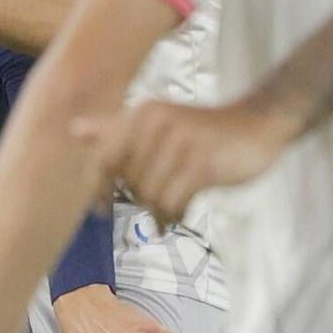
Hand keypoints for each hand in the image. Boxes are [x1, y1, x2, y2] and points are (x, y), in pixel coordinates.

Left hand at [73, 98, 295, 227]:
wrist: (257, 123)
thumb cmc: (202, 129)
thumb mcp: (156, 121)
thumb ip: (113, 128)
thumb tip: (74, 129)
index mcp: (140, 114)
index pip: (104, 159)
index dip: (98, 189)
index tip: (101, 209)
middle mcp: (156, 123)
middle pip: (128, 182)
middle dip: (138, 200)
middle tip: (154, 206)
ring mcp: (180, 142)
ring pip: (150, 195)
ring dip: (157, 211)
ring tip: (166, 214)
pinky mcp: (203, 164)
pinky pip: (172, 201)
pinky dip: (171, 216)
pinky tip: (175, 218)